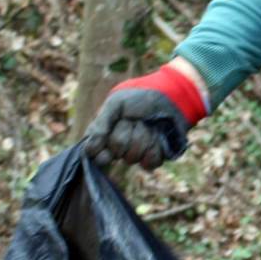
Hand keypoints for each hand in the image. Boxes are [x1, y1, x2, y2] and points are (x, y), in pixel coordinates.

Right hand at [82, 62, 207, 170]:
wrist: (171, 96)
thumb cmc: (141, 96)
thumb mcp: (116, 104)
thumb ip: (101, 124)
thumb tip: (89, 150)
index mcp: (108, 132)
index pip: (96, 152)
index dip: (101, 151)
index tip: (105, 149)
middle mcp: (121, 145)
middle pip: (117, 152)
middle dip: (126, 134)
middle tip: (134, 120)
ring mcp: (138, 151)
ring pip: (133, 158)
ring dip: (142, 138)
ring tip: (148, 124)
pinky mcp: (154, 156)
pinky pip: (149, 163)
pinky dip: (154, 149)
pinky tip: (159, 136)